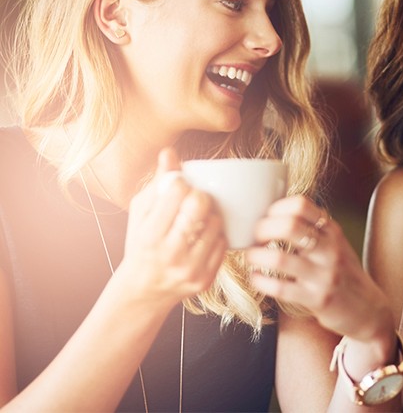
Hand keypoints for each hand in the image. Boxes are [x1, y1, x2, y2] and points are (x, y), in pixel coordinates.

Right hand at [118, 148, 227, 304]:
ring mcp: (190, 268)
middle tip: (195, 198)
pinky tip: (203, 237)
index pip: (176, 192)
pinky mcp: (206, 279)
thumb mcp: (140, 214)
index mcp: (149, 234)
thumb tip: (169, 151)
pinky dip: (216, 236)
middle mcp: (169, 253)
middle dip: (199, 195)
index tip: (179, 187)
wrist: (144, 291)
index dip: (180, 182)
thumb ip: (157, 184)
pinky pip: (223, 244)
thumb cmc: (141, 244)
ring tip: (198, 219)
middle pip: (199, 206)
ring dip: (210, 215)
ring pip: (215, 223)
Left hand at [246, 196, 393, 342]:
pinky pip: (280, 288)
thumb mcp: (334, 244)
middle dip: (263, 228)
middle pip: (289, 226)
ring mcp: (324, 275)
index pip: (301, 205)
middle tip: (255, 236)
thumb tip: (271, 215)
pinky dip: (260, 281)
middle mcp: (330, 250)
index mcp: (332, 231)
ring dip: (256, 256)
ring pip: (280, 259)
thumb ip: (311, 229)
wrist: (367, 308)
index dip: (276, 207)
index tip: (267, 216)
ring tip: (250, 256)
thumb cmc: (342, 272)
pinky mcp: (317, 299)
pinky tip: (255, 277)